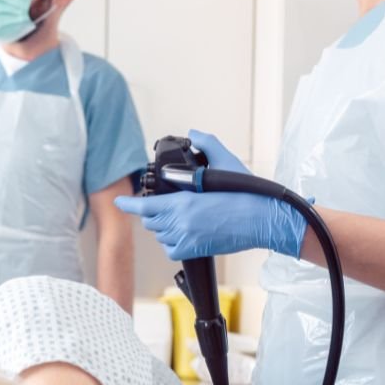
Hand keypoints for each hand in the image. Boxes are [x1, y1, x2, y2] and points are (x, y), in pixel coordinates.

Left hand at [115, 130, 306, 259]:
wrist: (264, 219)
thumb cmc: (247, 193)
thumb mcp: (226, 162)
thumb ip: (208, 144)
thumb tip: (195, 134)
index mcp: (183, 202)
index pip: (144, 206)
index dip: (128, 205)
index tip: (119, 202)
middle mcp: (181, 222)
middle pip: (151, 221)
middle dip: (153, 212)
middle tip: (165, 205)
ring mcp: (187, 239)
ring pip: (161, 235)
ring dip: (164, 226)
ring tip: (180, 217)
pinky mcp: (195, 250)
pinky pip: (171, 249)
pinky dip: (173, 242)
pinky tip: (184, 233)